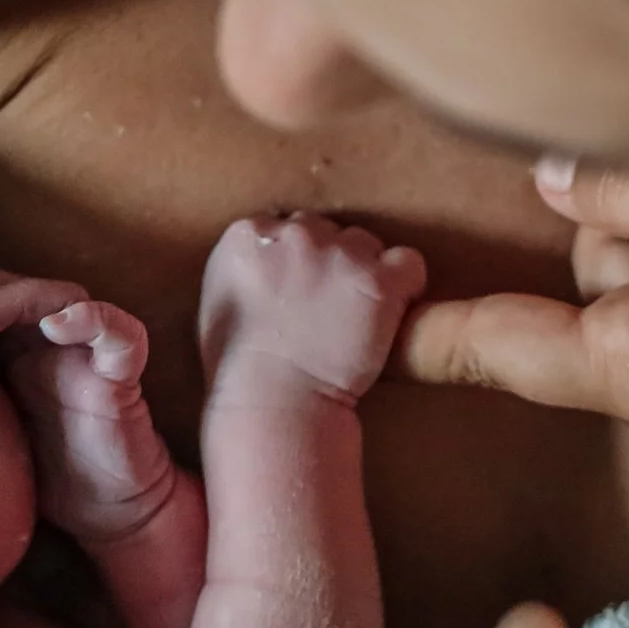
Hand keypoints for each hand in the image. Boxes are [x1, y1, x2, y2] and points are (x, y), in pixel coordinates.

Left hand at [0, 269, 181, 543]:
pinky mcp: (121, 377)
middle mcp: (53, 347)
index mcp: (19, 355)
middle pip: (24, 288)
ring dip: (25, 296)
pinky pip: (122, 334)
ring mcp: (88, 357)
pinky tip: (57, 326)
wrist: (104, 514)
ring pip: (67, 296)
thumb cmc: (42, 477)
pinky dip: (92, 319)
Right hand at [200, 213, 427, 402]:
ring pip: (365, 244)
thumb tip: (263, 263)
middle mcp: (294, 234)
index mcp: (247, 235)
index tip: (297, 288)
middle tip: (328, 304)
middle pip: (325, 229)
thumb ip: (244, 269)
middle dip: (328, 260)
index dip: (295, 258)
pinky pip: (409, 263)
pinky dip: (406, 284)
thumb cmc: (238, 370)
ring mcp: (340, 255)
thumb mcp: (219, 303)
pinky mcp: (380, 281)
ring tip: (357, 313)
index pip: (284, 226)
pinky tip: (393, 310)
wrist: (274, 402)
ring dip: (364, 271)